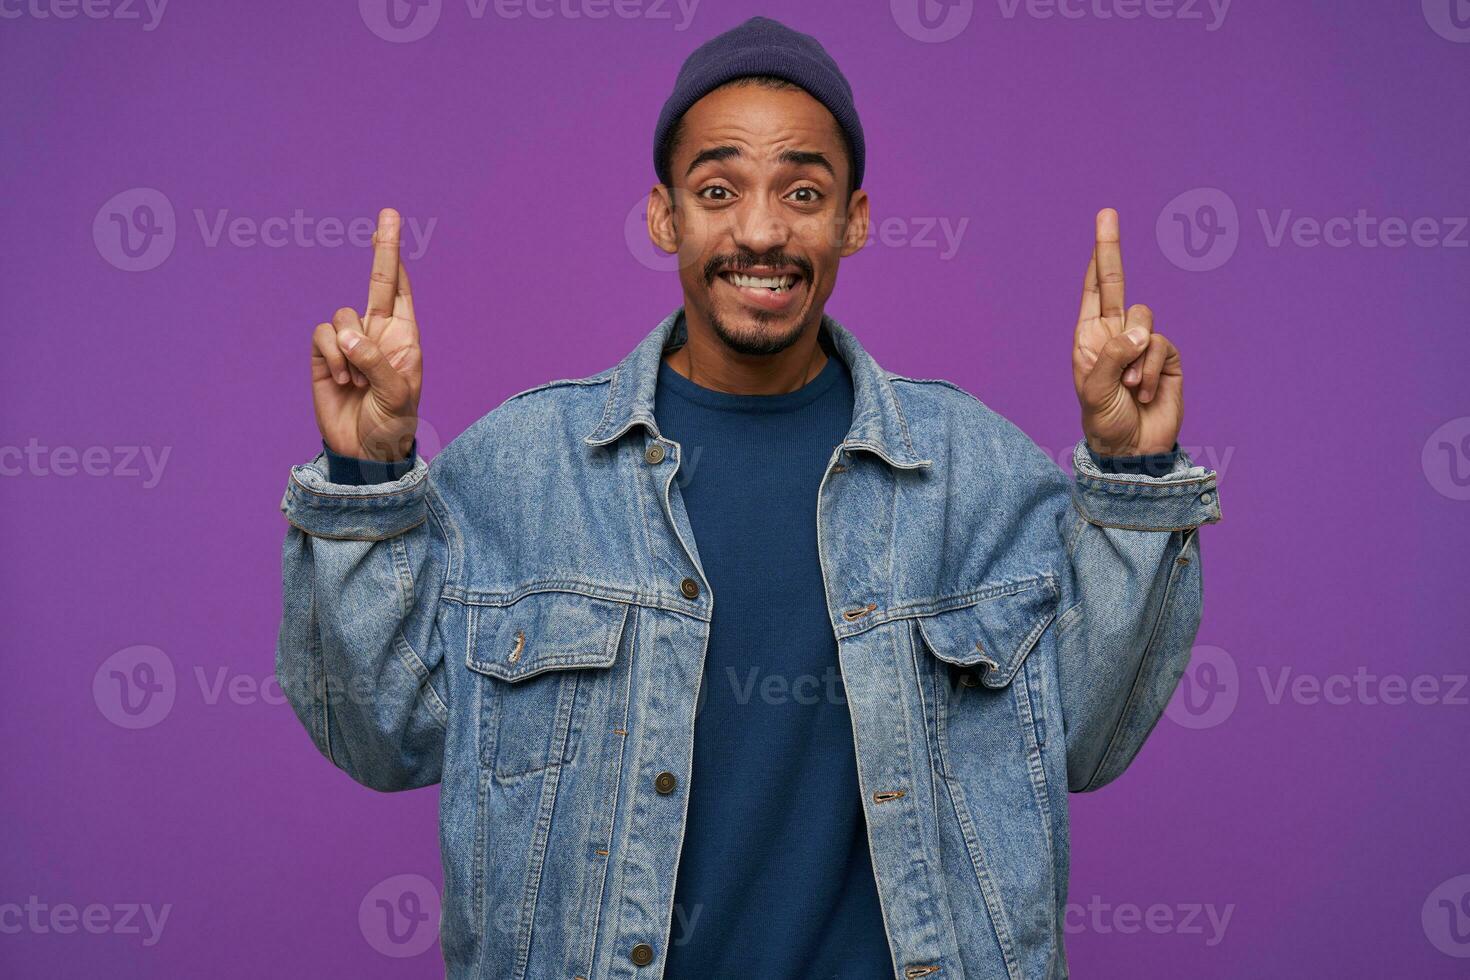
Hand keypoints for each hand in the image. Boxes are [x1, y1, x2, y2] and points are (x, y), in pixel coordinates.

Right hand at [311, 208, 421, 460]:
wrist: (364, 453)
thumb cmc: (391, 425)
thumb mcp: (396, 396)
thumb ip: (376, 362)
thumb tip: (347, 335)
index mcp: (404, 337)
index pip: (399, 290)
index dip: (394, 258)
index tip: (390, 222)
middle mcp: (377, 333)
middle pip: (376, 282)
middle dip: (383, 249)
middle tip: (389, 214)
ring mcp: (349, 343)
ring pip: (342, 317)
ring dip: (349, 350)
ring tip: (357, 382)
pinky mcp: (323, 356)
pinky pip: (322, 335)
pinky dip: (331, 357)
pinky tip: (341, 381)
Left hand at [1073, 208, 1182, 456]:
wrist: (1133, 451)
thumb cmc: (1104, 421)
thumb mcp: (1094, 390)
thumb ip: (1111, 356)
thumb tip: (1140, 330)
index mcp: (1090, 337)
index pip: (1095, 290)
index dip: (1099, 257)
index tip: (1103, 220)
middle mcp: (1115, 334)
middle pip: (1118, 283)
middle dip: (1111, 248)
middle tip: (1107, 214)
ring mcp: (1143, 344)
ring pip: (1143, 318)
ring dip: (1134, 355)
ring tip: (1128, 386)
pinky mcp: (1168, 357)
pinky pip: (1161, 344)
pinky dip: (1151, 368)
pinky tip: (1144, 391)